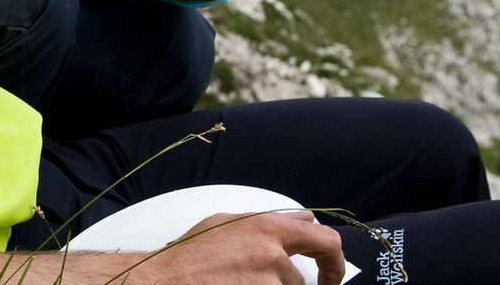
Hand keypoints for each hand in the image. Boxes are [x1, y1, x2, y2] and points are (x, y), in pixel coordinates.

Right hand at [143, 211, 345, 284]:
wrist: (166, 281)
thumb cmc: (190, 255)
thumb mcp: (229, 223)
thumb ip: (270, 223)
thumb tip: (301, 222)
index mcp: (267, 228)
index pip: (324, 240)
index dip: (333, 260)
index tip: (329, 273)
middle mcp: (272, 256)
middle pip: (301, 279)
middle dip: (295, 284)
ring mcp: (266, 284)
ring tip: (235, 280)